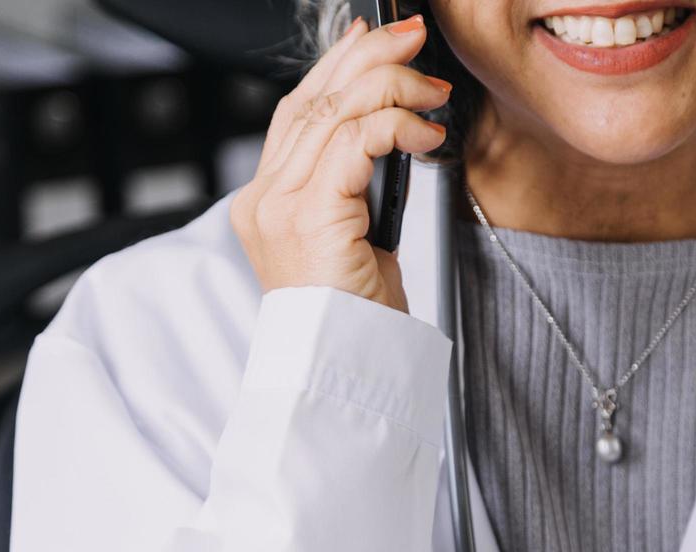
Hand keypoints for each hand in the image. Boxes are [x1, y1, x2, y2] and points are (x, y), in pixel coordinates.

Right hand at [230, 14, 451, 313]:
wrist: (344, 370)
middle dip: (368, 58)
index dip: (334, 67)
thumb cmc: (354, 319)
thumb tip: (383, 134)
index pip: (296, 113)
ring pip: (335, 110)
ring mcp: (281, 207)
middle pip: (313, 100)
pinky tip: (425, 132)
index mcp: (266, 205)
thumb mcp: (353, 240)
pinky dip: (397, 124)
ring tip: (431, 86)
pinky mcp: (312, 214)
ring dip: (392, 85)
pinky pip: (357, 140)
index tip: (370, 39)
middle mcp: (264, 201)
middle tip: (411, 37)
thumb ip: (350, 188)